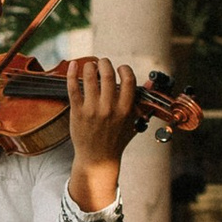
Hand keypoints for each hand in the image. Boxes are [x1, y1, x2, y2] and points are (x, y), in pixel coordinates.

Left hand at [64, 54, 139, 214]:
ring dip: (90, 66)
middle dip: (105, 63)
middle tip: (103, 62)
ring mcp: (92, 110)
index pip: (128, 80)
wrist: (98, 158)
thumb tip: (150, 85)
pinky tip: (72, 65)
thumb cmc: (116, 139)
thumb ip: (141, 103)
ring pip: (90, 78)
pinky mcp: (77, 112)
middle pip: (108, 75)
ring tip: (90, 65)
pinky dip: (71, 73)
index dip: (124, 69)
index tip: (121, 68)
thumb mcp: (133, 122)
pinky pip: (73, 88)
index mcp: (125, 109)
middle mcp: (109, 108)